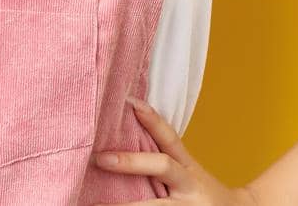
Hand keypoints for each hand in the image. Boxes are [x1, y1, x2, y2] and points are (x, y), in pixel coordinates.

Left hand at [90, 94, 261, 204]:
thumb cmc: (203, 196)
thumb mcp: (190, 176)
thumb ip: (166, 161)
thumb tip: (128, 138)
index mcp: (189, 170)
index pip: (170, 139)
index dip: (152, 120)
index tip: (130, 102)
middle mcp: (189, 186)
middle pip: (162, 167)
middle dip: (131, 162)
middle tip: (100, 159)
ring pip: (155, 204)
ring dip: (126, 205)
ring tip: (95, 203)